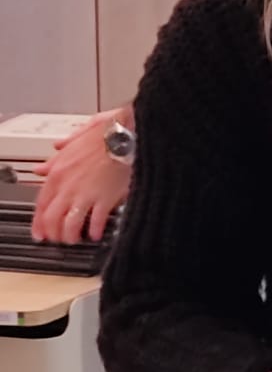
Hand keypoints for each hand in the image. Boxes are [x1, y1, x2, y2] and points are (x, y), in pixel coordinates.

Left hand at [31, 109, 131, 243]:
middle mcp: (69, 185)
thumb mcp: (82, 133)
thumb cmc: (111, 132)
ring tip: (76, 239)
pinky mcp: (106, 199)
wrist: (132, 133)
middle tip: (58, 239)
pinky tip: (95, 234)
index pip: (41, 202)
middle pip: (51, 218)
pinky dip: (93, 232)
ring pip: (69, 224)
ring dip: (70, 236)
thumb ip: (67, 143)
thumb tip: (57, 146)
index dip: (39, 221)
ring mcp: (86, 193)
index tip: (41, 231)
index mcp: (60, 170)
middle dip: (53, 233)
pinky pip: (95, 222)